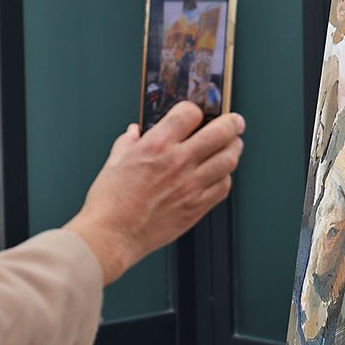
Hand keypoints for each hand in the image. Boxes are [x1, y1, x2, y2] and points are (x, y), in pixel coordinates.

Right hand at [66, 102, 245, 284]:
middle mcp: (178, 162)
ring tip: (232, 146)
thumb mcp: (114, 162)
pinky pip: (223, 187)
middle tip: (234, 122)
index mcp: (156, 145)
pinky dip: (225, 177)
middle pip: (221, 132)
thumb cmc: (110, 202)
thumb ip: (128, 143)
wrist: (112, 235)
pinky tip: (219, 175)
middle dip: (232, 123)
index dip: (196, 110)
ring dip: (233, 149)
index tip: (197, 113)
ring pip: (228, 159)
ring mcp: (191, 185)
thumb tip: (133, 133)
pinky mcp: (196, 207)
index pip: (190, 113)